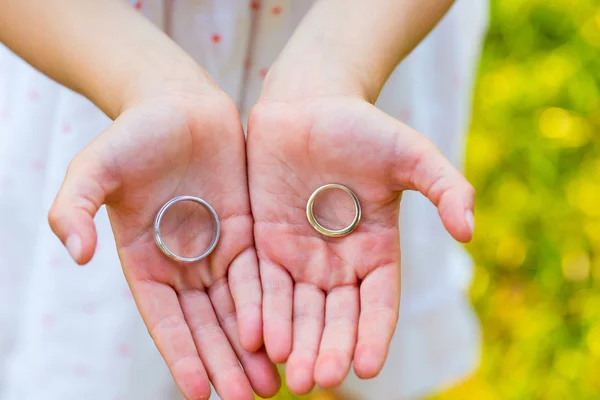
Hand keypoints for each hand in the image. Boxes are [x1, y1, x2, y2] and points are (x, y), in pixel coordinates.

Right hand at [48, 85, 279, 399]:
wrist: (179, 103)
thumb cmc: (135, 132)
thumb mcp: (96, 165)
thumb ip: (75, 206)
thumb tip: (76, 253)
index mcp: (144, 259)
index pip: (165, 318)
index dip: (181, 354)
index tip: (200, 393)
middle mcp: (183, 263)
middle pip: (206, 323)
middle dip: (225, 362)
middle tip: (247, 398)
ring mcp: (217, 249)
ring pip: (238, 307)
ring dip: (253, 346)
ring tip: (271, 384)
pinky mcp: (247, 232)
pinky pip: (262, 275)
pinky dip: (271, 306)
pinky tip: (286, 335)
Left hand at [247, 95, 473, 394]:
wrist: (307, 104)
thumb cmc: (362, 126)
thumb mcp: (410, 153)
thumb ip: (445, 187)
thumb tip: (469, 232)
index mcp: (376, 250)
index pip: (377, 303)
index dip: (374, 334)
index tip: (367, 366)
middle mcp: (338, 263)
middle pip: (335, 317)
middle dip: (328, 349)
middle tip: (319, 380)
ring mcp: (300, 257)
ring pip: (298, 310)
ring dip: (294, 343)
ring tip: (291, 376)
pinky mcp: (265, 245)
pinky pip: (262, 285)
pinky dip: (262, 313)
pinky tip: (258, 340)